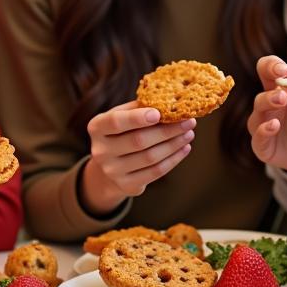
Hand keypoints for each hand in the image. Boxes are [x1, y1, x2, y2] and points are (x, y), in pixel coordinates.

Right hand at [79, 101, 195, 213]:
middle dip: (167, 130)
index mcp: (97, 127)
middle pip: (138, 141)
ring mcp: (112, 171)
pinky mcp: (126, 186)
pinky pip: (155, 172)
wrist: (111, 165)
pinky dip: (173, 160)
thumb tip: (169, 100)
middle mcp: (100, 151)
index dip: (137, 118)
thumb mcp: (123, 115)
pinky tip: (184, 148)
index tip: (159, 113)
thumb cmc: (122, 131)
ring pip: (150, 157)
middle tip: (189, 121)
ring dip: (174, 144)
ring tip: (189, 133)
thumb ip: (140, 107)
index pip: (116, 122)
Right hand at [247, 55, 286, 171]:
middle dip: (270, 90)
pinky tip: (274, 125)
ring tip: (281, 100)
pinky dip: (265, 130)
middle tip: (284, 90)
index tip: (284, 69)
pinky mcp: (262, 145)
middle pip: (261, 92)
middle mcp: (267, 106)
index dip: (271, 66)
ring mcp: (261, 125)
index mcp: (278, 90)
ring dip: (268, 103)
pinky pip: (259, 137)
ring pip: (258, 111)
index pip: (266, 70)